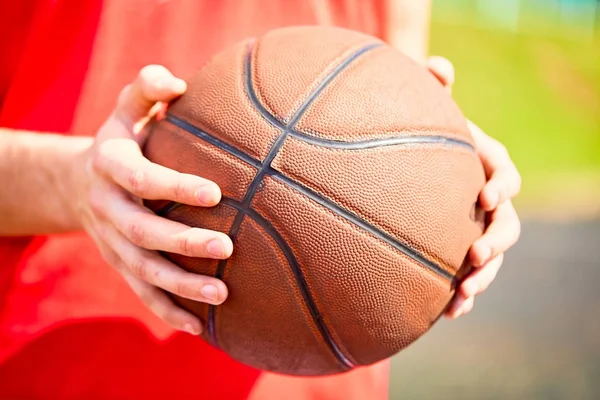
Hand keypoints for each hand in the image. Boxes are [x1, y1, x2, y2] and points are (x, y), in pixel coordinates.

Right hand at [73, 65, 231, 334]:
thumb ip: (148, 88)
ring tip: (221, 295)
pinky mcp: (119, 265)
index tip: (215, 193)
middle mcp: (108, 207)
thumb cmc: (124, 139)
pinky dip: (168, 312)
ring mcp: (111, 242)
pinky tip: (200, 328)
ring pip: (142, 270)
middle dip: (183, 242)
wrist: (81, 181)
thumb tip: (178, 81)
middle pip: (142, 232)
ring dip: (179, 287)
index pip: (140, 178)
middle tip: (227, 246)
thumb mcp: (128, 108)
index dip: (173, 186)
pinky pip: (141, 293)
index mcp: (110, 165)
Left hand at [426, 57, 521, 318]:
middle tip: (474, 255)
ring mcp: (474, 229)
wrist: (409, 164)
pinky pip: (467, 277)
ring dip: (482, 279)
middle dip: (496, 243)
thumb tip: (438, 65)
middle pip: (507, 225)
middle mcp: (486, 201)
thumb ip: (433, 88)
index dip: (501, 185)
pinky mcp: (457, 251)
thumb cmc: (419, 135)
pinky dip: (461, 295)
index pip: (505, 174)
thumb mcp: (426, 112)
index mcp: (483, 166)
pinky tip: (446, 313)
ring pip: (491, 259)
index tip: (485, 197)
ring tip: (462, 297)